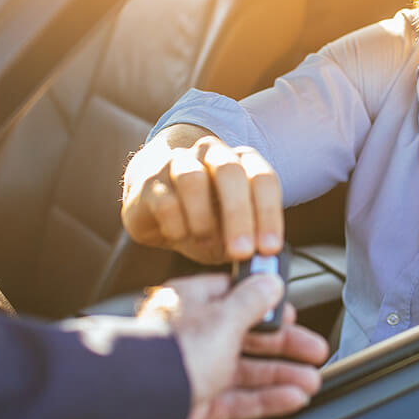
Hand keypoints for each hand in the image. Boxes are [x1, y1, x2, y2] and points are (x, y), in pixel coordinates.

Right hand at [122, 126, 283, 263]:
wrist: (154, 200)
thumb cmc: (203, 215)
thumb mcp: (231, 228)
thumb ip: (247, 241)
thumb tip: (261, 264)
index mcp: (241, 162)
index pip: (263, 179)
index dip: (269, 214)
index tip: (269, 248)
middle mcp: (212, 154)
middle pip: (229, 172)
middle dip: (239, 215)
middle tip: (242, 252)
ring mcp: (178, 163)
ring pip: (192, 179)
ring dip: (203, 218)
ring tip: (205, 242)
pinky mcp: (149, 182)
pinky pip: (164, 201)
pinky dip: (176, 226)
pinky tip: (179, 236)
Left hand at [137, 272, 328, 418]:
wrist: (138, 408)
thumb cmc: (171, 354)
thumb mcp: (224, 318)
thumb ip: (254, 300)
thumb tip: (271, 283)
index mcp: (191, 303)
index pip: (235, 296)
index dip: (266, 305)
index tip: (292, 314)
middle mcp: (191, 335)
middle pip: (247, 336)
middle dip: (284, 346)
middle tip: (313, 351)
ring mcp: (192, 371)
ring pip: (245, 370)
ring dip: (281, 375)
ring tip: (311, 381)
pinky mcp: (195, 404)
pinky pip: (238, 399)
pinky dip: (266, 399)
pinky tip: (291, 398)